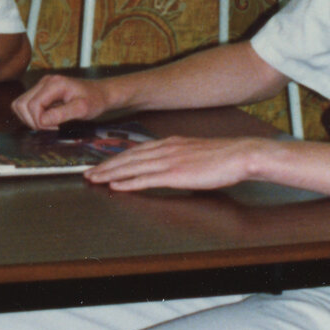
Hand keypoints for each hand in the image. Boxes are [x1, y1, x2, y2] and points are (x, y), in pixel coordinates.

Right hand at [11, 74, 115, 128]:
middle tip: (49, 128)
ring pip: (20, 104)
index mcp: (54, 84)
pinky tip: (46, 120)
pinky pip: (26, 105)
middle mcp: (44, 82)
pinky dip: (31, 116)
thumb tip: (42, 121)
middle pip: (21, 104)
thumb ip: (61, 114)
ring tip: (47, 125)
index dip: (39, 121)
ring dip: (29, 119)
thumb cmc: (94, 100)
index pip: (33, 105)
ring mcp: (41, 86)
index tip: (54, 128)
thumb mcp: (82, 109)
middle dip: (31, 121)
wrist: (100, 93)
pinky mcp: (41, 92)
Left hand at [84, 136, 265, 192]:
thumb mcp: (195, 152)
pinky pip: (146, 179)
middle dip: (106, 166)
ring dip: (110, 174)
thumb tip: (169, 166)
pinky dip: (128, 182)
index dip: (116, 158)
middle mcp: (165, 149)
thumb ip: (179, 157)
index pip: (136, 151)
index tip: (102, 164)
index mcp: (170, 143)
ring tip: (95, 180)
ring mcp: (169, 161)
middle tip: (89, 173)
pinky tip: (116, 186)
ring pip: (132, 167)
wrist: (240, 154)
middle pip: (128, 158)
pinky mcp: (175, 174)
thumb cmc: (223, 157)